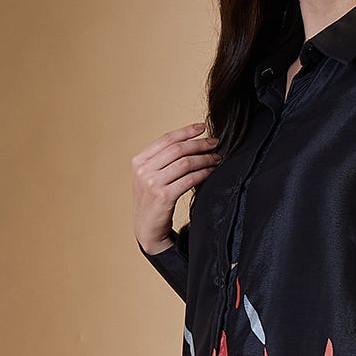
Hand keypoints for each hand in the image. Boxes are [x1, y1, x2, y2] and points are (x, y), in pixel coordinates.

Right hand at [131, 119, 220, 252]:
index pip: (166, 139)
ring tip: (216, 158)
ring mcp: (152, 183)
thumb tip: (191, 142)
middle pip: (177, 149)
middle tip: (214, 143)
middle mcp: (143, 170)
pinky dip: (203, 173)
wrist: (146, 229)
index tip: (202, 127)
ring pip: (185, 163)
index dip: (186, 131)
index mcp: (138, 161)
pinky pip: (189, 179)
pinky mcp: (164, 197)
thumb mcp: (150, 177)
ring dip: (204, 159)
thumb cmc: (152, 201)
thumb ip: (162, 160)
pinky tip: (211, 172)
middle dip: (199, 144)